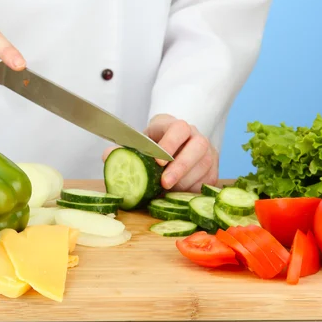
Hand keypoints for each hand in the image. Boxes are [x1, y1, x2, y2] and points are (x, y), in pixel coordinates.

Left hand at [102, 114, 218, 192]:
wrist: (172, 150)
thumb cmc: (153, 148)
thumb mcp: (138, 145)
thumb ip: (123, 150)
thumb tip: (108, 155)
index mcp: (176, 126)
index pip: (178, 128)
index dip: (170, 143)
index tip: (157, 161)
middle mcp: (196, 137)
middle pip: (198, 147)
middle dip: (181, 166)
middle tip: (165, 183)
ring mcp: (208, 153)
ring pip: (204, 165)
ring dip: (186, 181)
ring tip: (169, 191)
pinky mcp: (213, 170)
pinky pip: (208, 181)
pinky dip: (194, 190)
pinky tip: (180, 194)